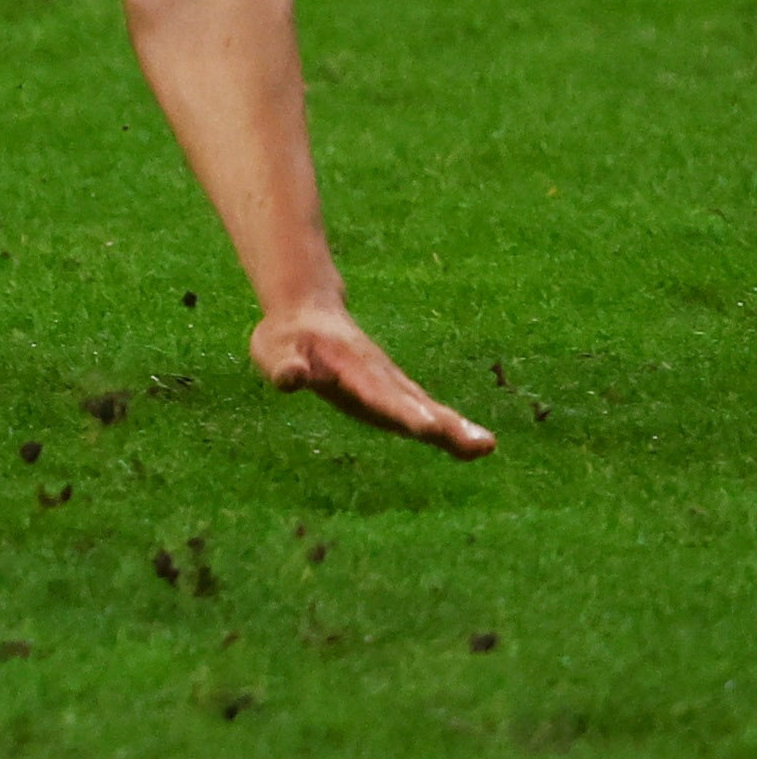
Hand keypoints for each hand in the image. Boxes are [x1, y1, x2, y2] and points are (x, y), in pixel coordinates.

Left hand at [251, 305, 494, 459]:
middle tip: (480, 445)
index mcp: (349, 368)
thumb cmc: (285, 337)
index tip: (427, 426)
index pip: (376, 393)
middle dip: (443, 425)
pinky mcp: (395, 393)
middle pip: (414, 403)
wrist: (307, 310)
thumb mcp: (271, 350)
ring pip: (427, 407)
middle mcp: (378, 376)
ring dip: (455, 428)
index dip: (400, 410)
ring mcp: (390, 384)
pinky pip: (426, 411)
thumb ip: (282, 366)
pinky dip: (449, 428)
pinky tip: (476, 448)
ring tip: (487, 447)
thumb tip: (290, 378)